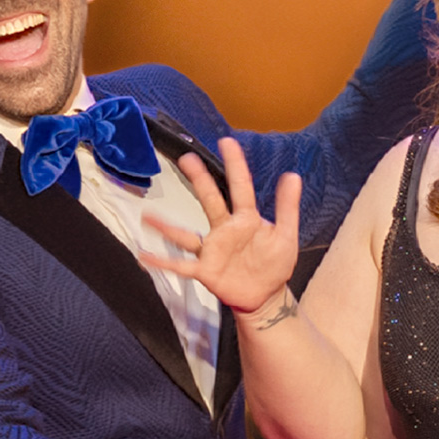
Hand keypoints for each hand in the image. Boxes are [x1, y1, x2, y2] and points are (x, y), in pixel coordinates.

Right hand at [143, 138, 301, 316]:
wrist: (266, 296)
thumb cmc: (274, 264)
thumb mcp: (286, 235)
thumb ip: (287, 207)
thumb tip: (292, 175)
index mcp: (246, 219)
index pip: (240, 186)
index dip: (235, 164)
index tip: (226, 142)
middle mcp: (224, 229)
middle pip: (210, 200)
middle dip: (199, 180)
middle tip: (187, 159)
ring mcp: (212, 248)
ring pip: (186, 233)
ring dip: (166, 226)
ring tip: (148, 215)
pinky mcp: (205, 270)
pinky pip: (180, 265)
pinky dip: (163, 261)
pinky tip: (145, 256)